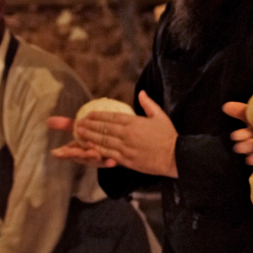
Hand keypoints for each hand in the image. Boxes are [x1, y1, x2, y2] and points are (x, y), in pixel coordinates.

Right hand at [47, 114, 113, 169]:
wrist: (115, 143)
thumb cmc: (93, 136)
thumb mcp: (79, 130)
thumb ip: (65, 125)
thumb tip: (47, 120)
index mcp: (77, 150)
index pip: (67, 152)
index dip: (62, 153)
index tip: (55, 153)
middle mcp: (86, 157)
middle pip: (80, 156)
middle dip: (76, 155)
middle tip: (72, 152)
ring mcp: (98, 161)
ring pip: (94, 160)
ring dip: (93, 158)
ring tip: (93, 153)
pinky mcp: (110, 162)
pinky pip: (109, 162)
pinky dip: (109, 162)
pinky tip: (111, 161)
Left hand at [56, 92, 178, 177]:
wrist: (175, 156)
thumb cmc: (169, 136)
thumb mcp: (160, 116)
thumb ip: (149, 104)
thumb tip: (142, 93)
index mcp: (134, 122)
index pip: (111, 116)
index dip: (98, 115)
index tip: (89, 114)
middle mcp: (127, 133)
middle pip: (104, 127)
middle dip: (89, 124)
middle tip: (78, 123)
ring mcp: (125, 147)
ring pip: (103, 140)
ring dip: (89, 135)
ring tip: (79, 132)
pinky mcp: (126, 159)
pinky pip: (108, 153)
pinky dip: (97, 148)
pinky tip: (89, 146)